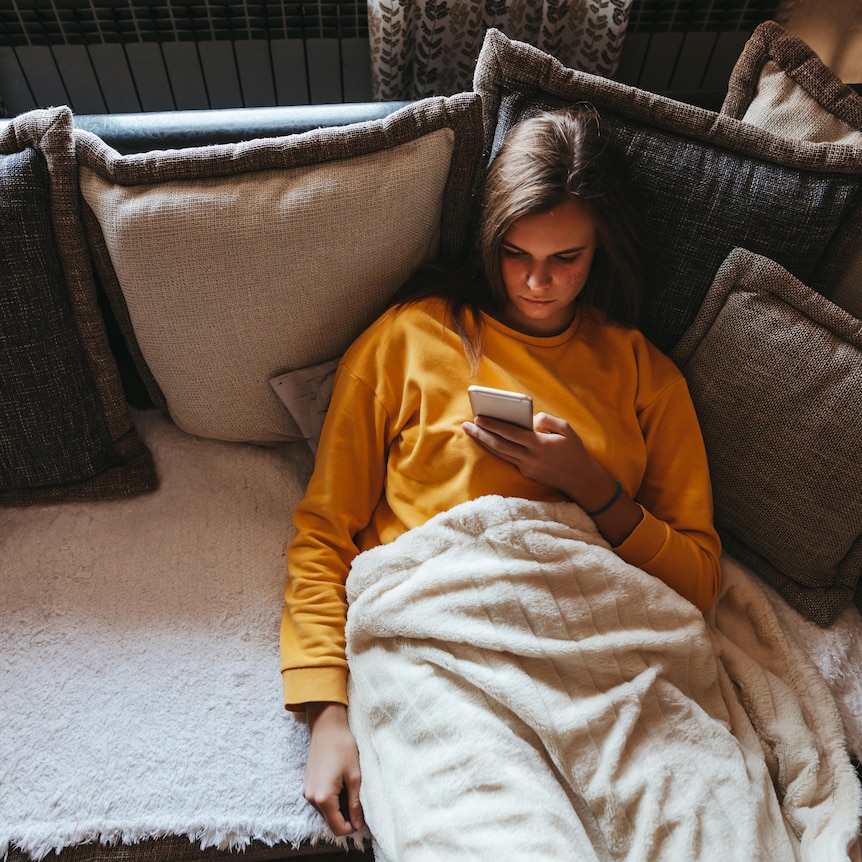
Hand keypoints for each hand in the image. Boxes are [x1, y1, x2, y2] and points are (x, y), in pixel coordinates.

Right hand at [303, 703, 363, 835]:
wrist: (326, 727)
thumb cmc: (343, 748)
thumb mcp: (354, 777)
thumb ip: (355, 803)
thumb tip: (358, 823)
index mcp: (323, 798)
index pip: (337, 828)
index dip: (352, 826)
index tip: (363, 816)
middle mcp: (311, 798)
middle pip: (331, 821)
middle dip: (346, 816)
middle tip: (359, 799)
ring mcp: (307, 792)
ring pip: (326, 812)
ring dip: (339, 807)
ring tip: (350, 788)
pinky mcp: (308, 785)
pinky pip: (321, 801)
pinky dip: (332, 799)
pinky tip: (341, 783)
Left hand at [462, 412, 642, 545]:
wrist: (581, 480)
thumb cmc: (575, 451)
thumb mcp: (566, 429)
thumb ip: (547, 420)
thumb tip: (530, 419)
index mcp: (539, 445)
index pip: (510, 433)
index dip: (493, 425)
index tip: (479, 418)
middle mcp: (530, 458)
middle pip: (499, 445)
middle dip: (481, 434)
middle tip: (467, 425)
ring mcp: (527, 468)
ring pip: (501, 453)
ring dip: (485, 442)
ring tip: (472, 431)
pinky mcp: (527, 473)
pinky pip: (509, 459)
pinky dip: (498, 449)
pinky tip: (490, 440)